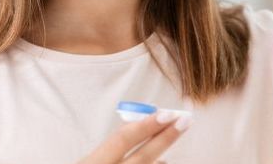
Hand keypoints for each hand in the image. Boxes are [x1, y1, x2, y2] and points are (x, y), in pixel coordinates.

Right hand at [77, 111, 191, 163]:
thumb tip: (142, 124)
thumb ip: (111, 148)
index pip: (122, 140)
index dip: (145, 126)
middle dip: (165, 138)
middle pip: (142, 158)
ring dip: (161, 159)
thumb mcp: (88, 162)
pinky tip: (161, 163)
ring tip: (170, 144)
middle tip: (184, 121)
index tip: (167, 113)